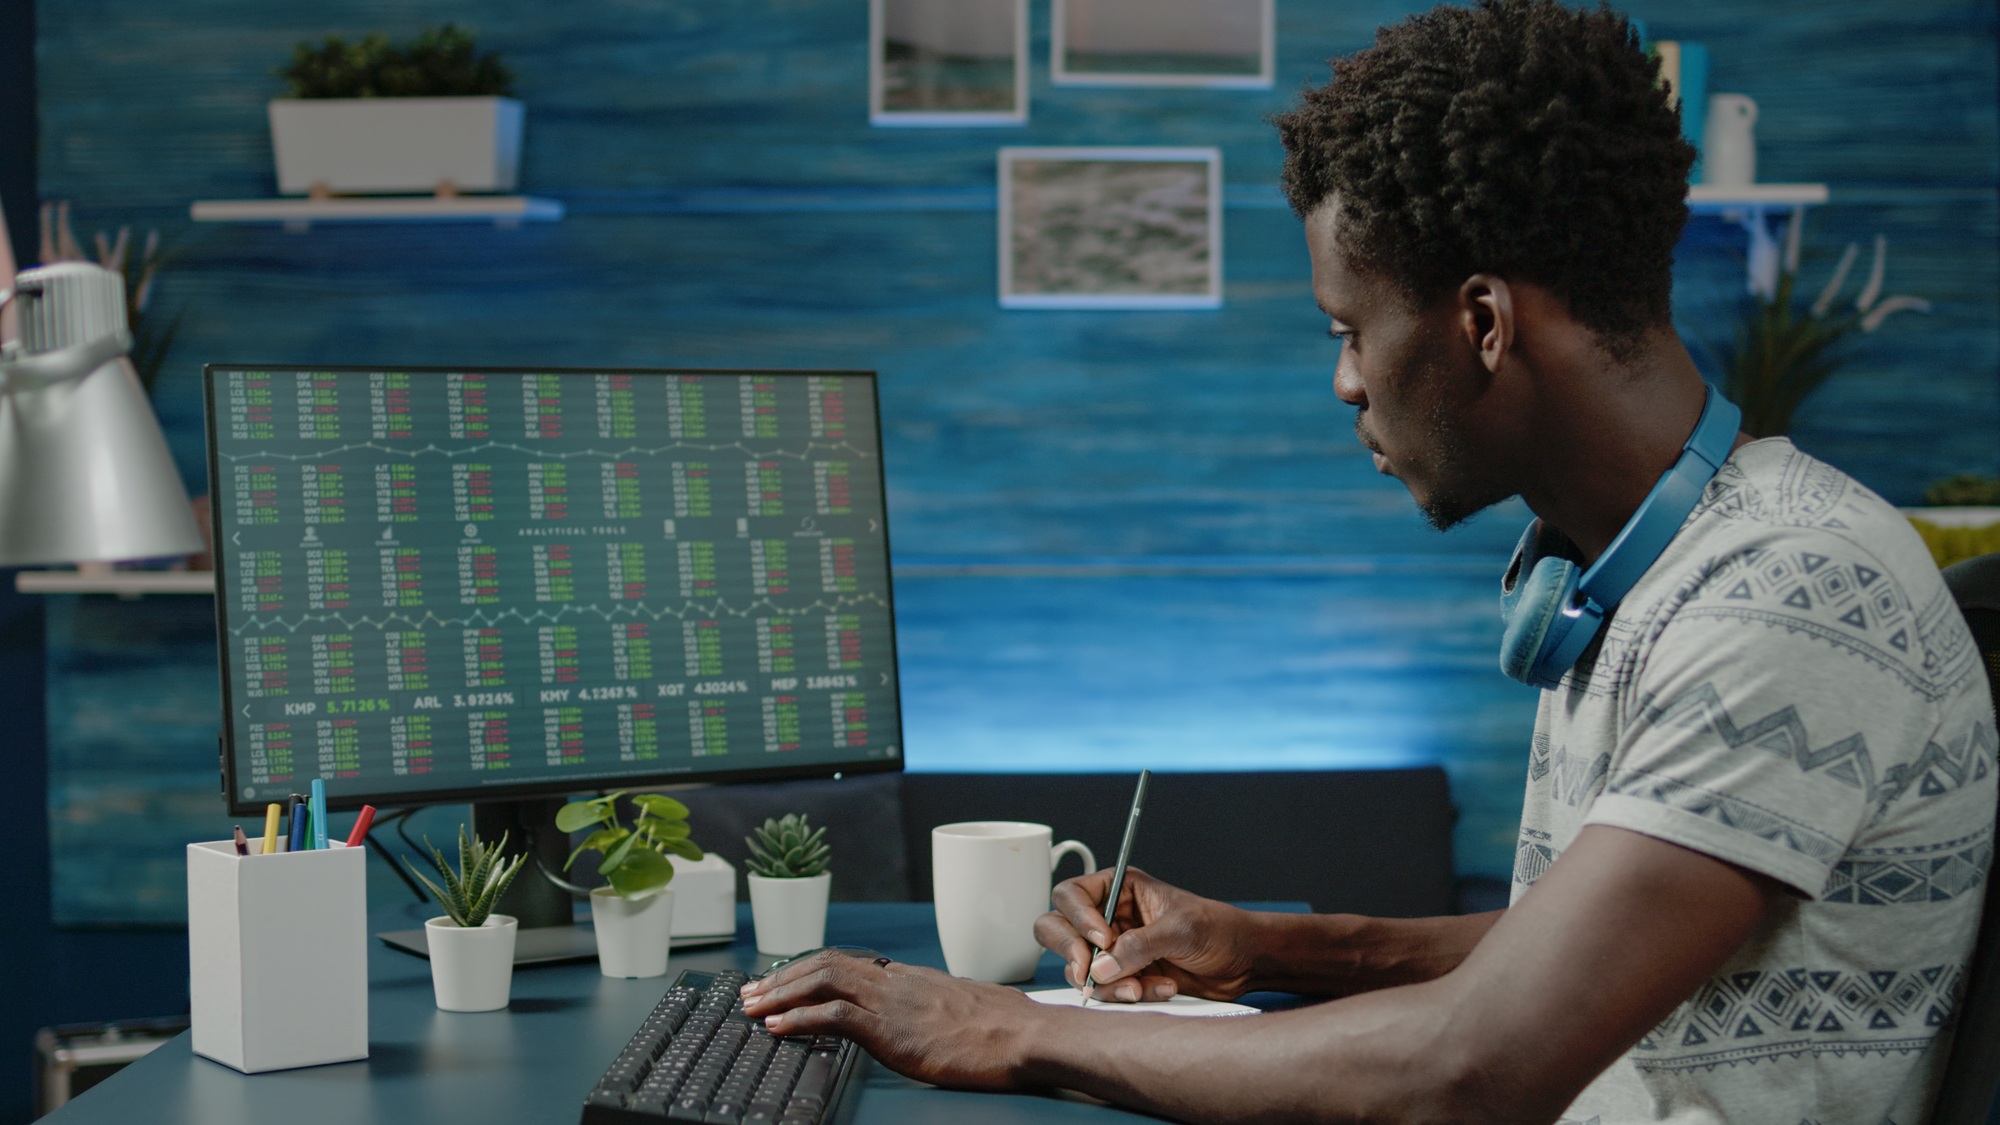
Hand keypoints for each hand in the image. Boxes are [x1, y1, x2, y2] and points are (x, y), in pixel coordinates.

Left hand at [738, 949, 1043, 1091]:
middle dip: (784, 976)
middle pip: (827, 964)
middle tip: (751, 991)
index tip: (785, 982)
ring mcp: (893, 1002)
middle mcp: (897, 981)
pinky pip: (833, 1015)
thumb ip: (935, 1009)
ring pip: (822, 981)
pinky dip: (798, 1018)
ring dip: (780, 992)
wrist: (1028, 1035)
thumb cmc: (1008, 1029)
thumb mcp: (964, 1010)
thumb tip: (926, 1019)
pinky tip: (777, 1027)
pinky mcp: (892, 1028)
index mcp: (912, 978)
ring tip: (752, 1006)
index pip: (849, 964)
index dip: (811, 971)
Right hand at [1035, 866, 1258, 1002]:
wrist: (1244, 961)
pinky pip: (1103, 990)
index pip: (1071, 896)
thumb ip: (1139, 946)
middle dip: (1072, 953)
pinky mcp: (1123, 977)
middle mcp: (1108, 916)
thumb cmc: (1218, 928)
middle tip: (1089, 973)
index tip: (1101, 940)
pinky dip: (1125, 995)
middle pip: (1056, 929)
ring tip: (1139, 988)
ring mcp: (1113, 949)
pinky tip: (1159, 989)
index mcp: (1118, 889)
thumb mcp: (1180, 929)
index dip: (1077, 918)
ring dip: (1105, 983)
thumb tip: (1100, 966)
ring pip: (1077, 967)